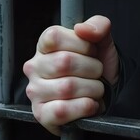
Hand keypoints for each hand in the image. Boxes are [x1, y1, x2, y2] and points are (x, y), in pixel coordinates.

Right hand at [23, 15, 118, 135]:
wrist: (105, 96)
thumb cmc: (96, 68)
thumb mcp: (102, 43)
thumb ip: (98, 26)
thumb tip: (83, 28)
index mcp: (44, 46)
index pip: (54, 37)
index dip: (81, 44)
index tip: (91, 52)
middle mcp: (34, 67)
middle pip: (64, 62)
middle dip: (92, 69)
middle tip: (96, 73)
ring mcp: (35, 91)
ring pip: (67, 87)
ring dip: (92, 90)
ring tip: (94, 90)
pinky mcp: (41, 114)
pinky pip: (62, 111)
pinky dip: (83, 108)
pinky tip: (89, 104)